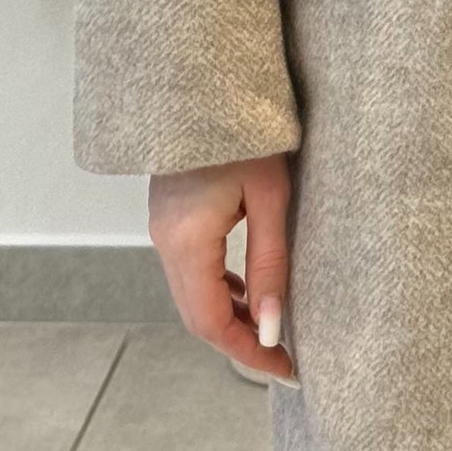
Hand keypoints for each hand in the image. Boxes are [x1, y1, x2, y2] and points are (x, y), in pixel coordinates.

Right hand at [149, 153, 296, 382]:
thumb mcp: (270, 196)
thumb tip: (273, 330)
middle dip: (241, 344)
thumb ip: (270, 263)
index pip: (211, 323)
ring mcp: (164, 229)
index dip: (248, 354)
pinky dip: (221, 291)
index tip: (287, 371)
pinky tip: (250, 294)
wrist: (205, 79)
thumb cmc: (249, 131)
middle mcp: (166, 241)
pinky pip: (193, 270)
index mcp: (186, 241)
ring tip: (274, 333)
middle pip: (198, 316)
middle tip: (286, 361)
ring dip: (231, 319)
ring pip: (193, 295)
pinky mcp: (172, 217)